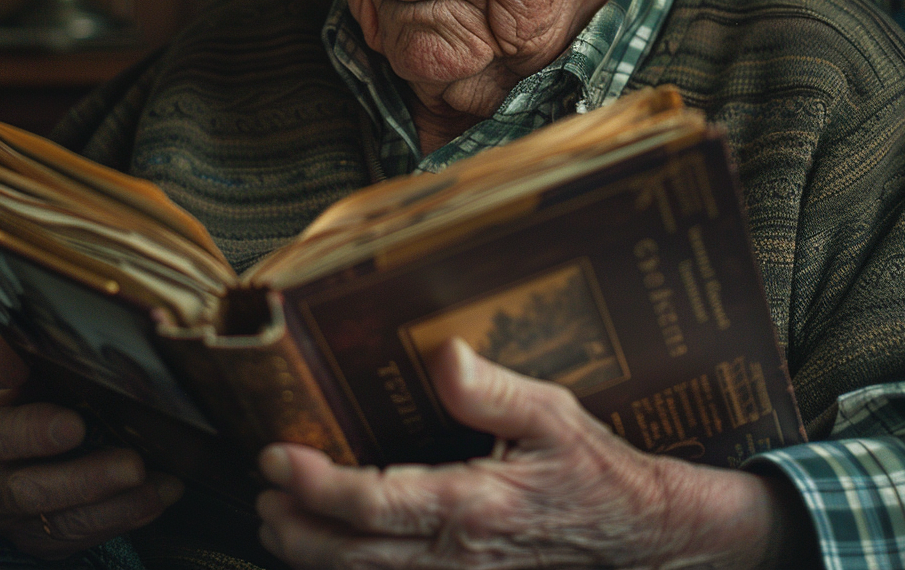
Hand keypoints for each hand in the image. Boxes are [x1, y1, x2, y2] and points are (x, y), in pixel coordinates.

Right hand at [0, 332, 183, 558]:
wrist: (39, 441)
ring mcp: (18, 517)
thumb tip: (7, 338)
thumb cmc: (44, 397)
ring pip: (63, 521)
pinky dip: (125, 517)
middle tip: (133, 465)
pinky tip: (159, 496)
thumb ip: (23, 355)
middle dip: (86, 479)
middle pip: (30, 490)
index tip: (76, 425)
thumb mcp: (34, 373)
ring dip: (117, 505)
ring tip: (159, 485)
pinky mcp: (46, 540)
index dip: (35, 432)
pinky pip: (83, 536)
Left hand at [257, 338, 813, 569]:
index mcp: (471, 504)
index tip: (275, 459)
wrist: (641, 535)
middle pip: (354, 554)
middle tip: (263, 497)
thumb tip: (442, 355)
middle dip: (298, 528)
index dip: (317, 484)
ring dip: (315, 558)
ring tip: (278, 528)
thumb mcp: (551, 414)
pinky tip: (339, 557)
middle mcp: (456, 552)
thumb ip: (490, 389)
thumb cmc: (593, 470)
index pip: (373, 503)